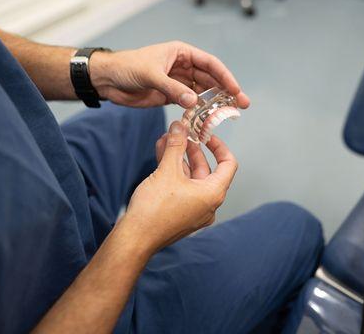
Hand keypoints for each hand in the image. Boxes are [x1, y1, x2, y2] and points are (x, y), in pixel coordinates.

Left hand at [90, 41, 250, 108]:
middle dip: (226, 91)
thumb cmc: (126, 67)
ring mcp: (178, 82)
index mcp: (181, 53)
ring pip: (202, 92)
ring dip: (215, 102)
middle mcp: (183, 66)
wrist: (107, 79)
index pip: (210, 63)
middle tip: (241, 104)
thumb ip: (172, 88)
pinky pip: (190, 103)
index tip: (235, 90)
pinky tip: (208, 118)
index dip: (225, 76)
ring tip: (229, 113)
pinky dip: (199, 110)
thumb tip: (194, 102)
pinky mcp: (171, 96)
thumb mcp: (150, 74)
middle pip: (210, 79)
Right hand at [126, 121, 237, 251]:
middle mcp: (208, 204)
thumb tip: (180, 126)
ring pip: (191, 178)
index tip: (206, 134)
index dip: (219, 146)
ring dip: (180, 159)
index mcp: (213, 194)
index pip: (228, 164)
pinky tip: (161, 156)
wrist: (135, 238)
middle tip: (181, 133)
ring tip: (166, 140)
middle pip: (206, 169)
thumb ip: (175, 146)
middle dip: (192, 149)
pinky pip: (182, 188)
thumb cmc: (154, 210)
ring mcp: (195, 210)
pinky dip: (174, 172)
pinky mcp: (181, 213)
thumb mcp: (166, 171)